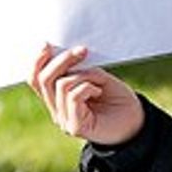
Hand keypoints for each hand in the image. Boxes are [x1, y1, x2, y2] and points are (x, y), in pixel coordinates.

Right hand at [31, 44, 145, 146]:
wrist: (136, 123)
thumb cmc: (118, 99)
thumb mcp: (98, 77)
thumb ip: (80, 70)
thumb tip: (66, 58)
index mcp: (57, 98)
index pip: (34, 79)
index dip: (37, 61)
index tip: (48, 44)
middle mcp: (56, 110)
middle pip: (43, 79)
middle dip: (62, 60)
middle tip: (82, 51)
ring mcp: (64, 120)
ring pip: (60, 85)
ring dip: (82, 75)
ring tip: (99, 81)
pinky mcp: (74, 127)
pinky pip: (73, 96)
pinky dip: (87, 87)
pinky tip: (99, 91)